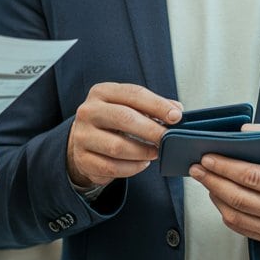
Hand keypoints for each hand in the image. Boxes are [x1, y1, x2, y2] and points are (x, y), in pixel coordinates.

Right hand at [67, 83, 182, 188]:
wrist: (84, 139)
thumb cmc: (113, 120)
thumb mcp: (129, 106)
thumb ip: (152, 107)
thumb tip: (177, 110)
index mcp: (102, 92)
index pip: (133, 94)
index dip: (157, 105)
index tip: (176, 116)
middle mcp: (88, 111)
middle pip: (124, 118)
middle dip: (152, 130)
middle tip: (168, 138)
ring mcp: (82, 136)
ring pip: (117, 147)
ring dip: (142, 152)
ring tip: (155, 152)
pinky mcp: (82, 159)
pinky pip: (112, 167)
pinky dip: (132, 167)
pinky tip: (142, 163)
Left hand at [188, 128, 259, 245]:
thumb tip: (239, 132)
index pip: (250, 176)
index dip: (224, 167)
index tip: (206, 157)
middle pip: (237, 197)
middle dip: (212, 180)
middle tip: (196, 167)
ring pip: (233, 214)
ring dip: (213, 195)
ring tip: (204, 179)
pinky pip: (239, 226)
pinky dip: (223, 210)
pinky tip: (217, 194)